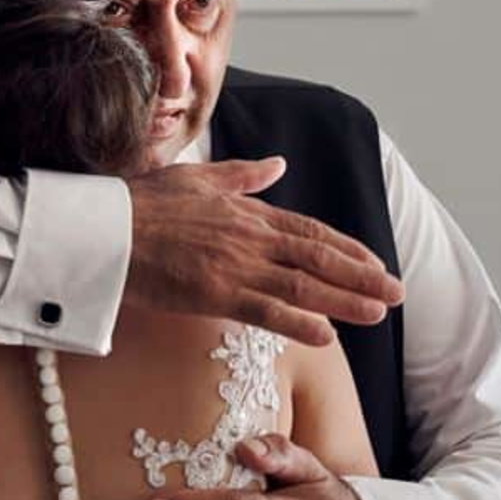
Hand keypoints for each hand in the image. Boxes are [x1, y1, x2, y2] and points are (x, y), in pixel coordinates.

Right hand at [125, 158, 403, 346]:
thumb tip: (278, 164)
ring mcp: (235, 266)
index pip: (311, 231)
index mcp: (248, 211)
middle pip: (318, 258)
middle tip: (397, 292)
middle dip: (362, 276)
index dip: (347, 249)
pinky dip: (299, 323)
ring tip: (378, 312)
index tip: (375, 263)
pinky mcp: (214, 293)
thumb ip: (242, 175)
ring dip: (345, 300)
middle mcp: (250, 237)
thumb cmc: (141, 204)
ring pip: (303, 285)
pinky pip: (266, 311)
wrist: (103, 229)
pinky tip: (327, 336)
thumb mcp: (197, 177)